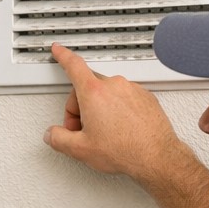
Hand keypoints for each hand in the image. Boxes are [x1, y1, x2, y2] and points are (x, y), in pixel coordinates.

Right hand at [44, 43, 183, 182]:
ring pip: (107, 93)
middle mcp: (114, 86)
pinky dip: (118, 110)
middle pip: (88, 87)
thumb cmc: (125, 150)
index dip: (63, 56)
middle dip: (80, 107)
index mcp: (94, 93)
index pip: (73, 66)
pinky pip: (124, 98)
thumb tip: (52, 134)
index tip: (59, 50)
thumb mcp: (81, 149)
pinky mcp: (145, 97)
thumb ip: (59, 139)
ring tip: (104, 132)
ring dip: (100, 109)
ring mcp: (131, 89)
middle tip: (82, 129)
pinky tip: (120, 129)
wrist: (156, 157)